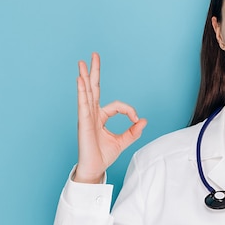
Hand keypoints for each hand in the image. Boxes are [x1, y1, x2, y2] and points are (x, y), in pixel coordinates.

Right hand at [74, 53, 146, 183]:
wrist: (95, 169)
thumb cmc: (103, 155)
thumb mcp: (123, 142)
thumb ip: (133, 131)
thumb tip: (144, 121)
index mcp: (101, 117)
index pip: (117, 105)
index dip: (129, 111)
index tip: (136, 120)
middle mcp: (92, 114)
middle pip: (93, 89)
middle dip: (94, 72)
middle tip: (94, 55)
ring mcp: (86, 117)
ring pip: (86, 93)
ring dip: (85, 77)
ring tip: (82, 63)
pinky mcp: (84, 123)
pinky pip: (83, 104)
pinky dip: (81, 92)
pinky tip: (80, 80)